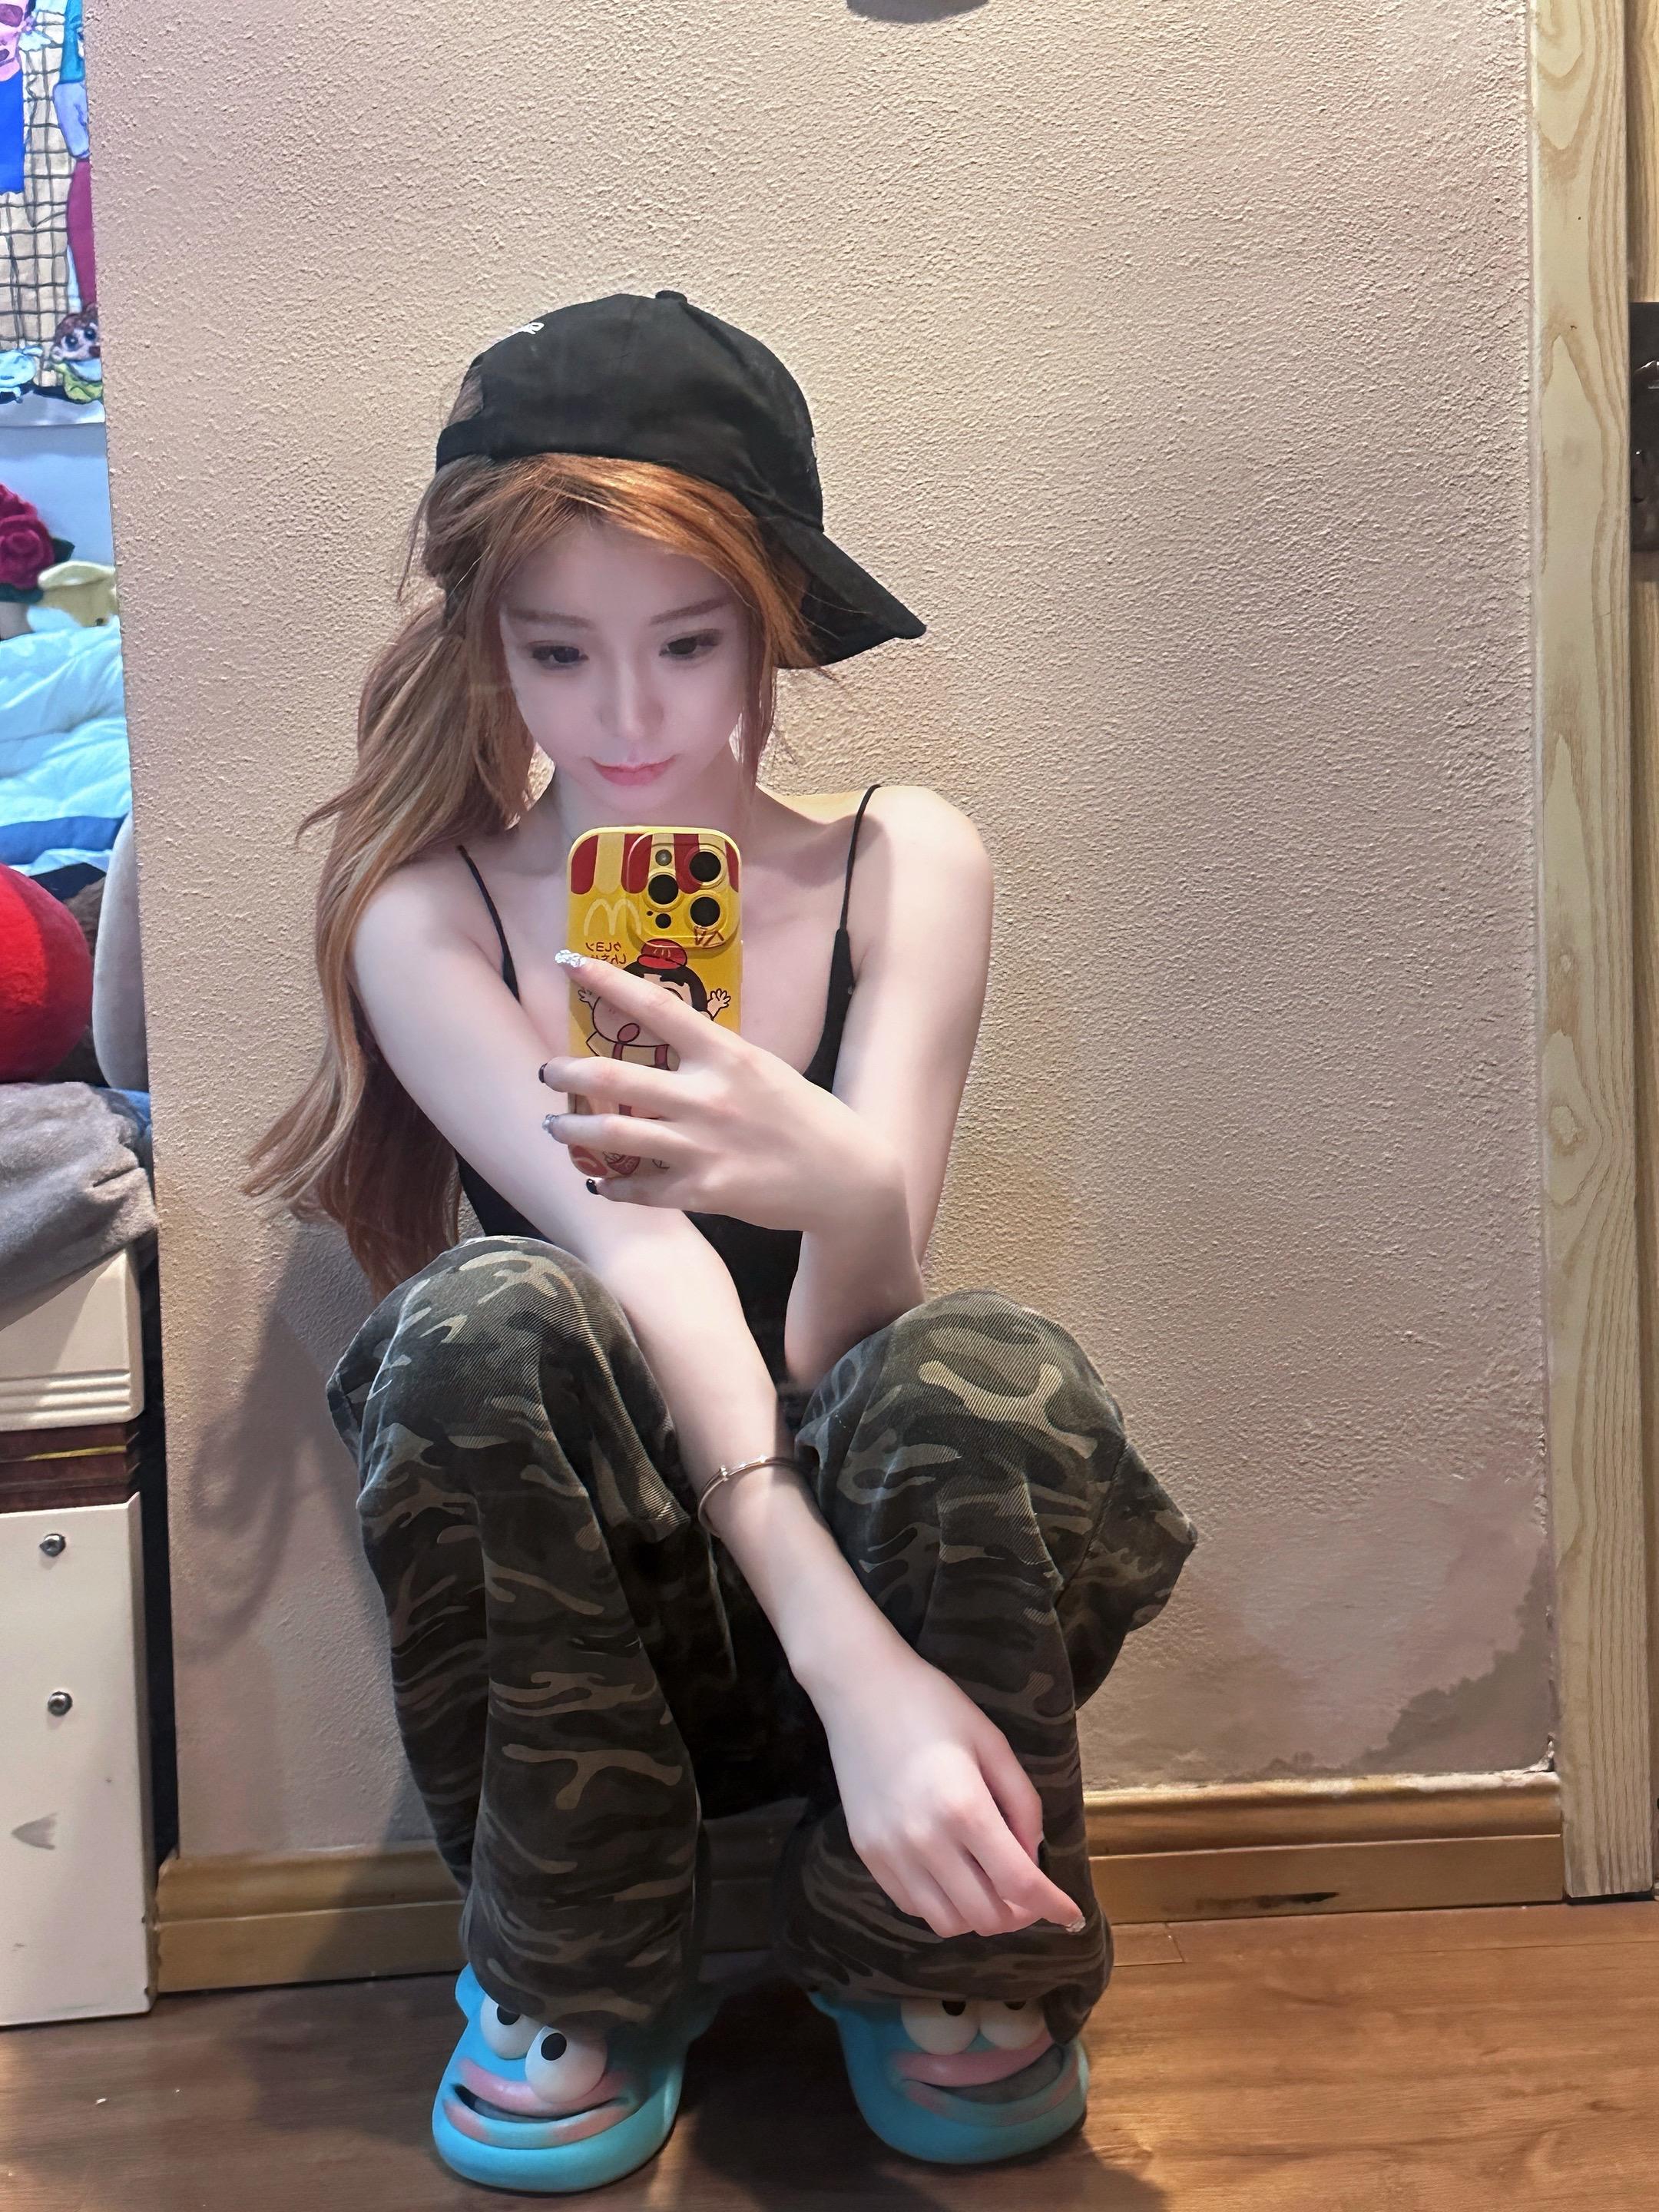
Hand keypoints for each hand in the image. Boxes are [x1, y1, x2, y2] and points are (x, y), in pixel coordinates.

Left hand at [537, 947, 895, 1231]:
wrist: (845, 1180)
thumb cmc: (805, 1118)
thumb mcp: (764, 1070)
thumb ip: (717, 1059)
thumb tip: (672, 1043)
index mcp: (727, 1056)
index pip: (656, 1007)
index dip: (607, 982)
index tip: (569, 962)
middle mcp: (709, 1097)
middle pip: (615, 1076)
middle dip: (567, 1072)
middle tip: (547, 1072)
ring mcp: (703, 1146)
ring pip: (615, 1134)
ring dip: (573, 1130)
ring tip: (553, 1126)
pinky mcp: (704, 1191)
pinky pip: (640, 1189)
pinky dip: (613, 1187)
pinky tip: (599, 1182)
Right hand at [807, 1638, 1087, 1940]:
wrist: (859, 1689)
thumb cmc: (933, 1706)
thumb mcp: (992, 1743)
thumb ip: (1021, 1803)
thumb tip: (1032, 1855)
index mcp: (965, 1808)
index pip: (1019, 1883)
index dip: (1052, 1907)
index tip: (1071, 1915)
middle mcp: (926, 1841)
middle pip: (986, 1916)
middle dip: (1019, 1914)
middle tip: (1029, 1893)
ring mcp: (891, 1852)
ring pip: (947, 1923)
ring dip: (979, 1916)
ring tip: (990, 1887)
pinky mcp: (867, 1854)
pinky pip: (913, 1906)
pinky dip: (942, 1905)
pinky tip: (953, 1876)